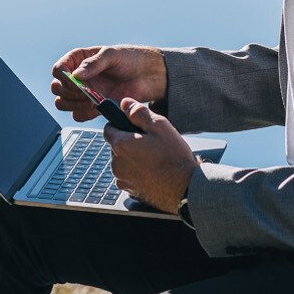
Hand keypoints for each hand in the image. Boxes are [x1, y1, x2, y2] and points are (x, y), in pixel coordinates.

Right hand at [50, 44, 166, 122]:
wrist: (148, 76)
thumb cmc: (131, 59)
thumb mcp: (112, 55)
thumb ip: (93, 64)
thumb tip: (75, 74)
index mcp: (79, 60)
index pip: (59, 69)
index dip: (62, 76)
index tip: (75, 80)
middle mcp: (79, 77)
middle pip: (57, 88)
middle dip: (67, 92)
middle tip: (83, 91)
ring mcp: (85, 92)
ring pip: (63, 103)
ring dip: (72, 104)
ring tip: (90, 100)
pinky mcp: (93, 107)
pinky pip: (78, 115)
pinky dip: (83, 114)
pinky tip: (96, 107)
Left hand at [104, 98, 196, 214]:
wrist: (185, 189)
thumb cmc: (174, 158)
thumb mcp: (160, 126)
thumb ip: (139, 113)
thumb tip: (125, 103)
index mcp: (121, 145)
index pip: (109, 128)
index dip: (121, 124)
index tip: (134, 126)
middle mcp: (117, 163)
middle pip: (117, 146)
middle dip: (129, 142)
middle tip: (151, 143)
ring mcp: (123, 179)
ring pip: (123, 161)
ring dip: (133, 158)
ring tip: (155, 158)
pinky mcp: (130, 190)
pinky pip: (129, 175)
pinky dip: (137, 172)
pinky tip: (154, 171)